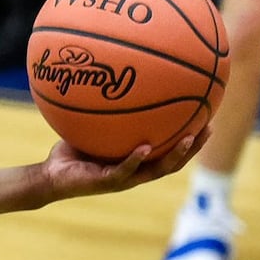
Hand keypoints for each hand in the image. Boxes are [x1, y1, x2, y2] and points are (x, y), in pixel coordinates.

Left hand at [42, 127, 211, 198]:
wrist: (50, 177)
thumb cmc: (71, 152)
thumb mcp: (91, 128)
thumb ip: (105, 111)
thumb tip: (110, 77)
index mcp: (136, 161)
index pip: (170, 151)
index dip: (190, 140)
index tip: (207, 119)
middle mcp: (135, 171)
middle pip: (174, 162)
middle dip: (193, 146)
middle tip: (209, 128)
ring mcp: (122, 179)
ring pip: (157, 170)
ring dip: (174, 155)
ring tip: (187, 139)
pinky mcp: (105, 182)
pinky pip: (124, 171)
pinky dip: (135, 160)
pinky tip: (145, 148)